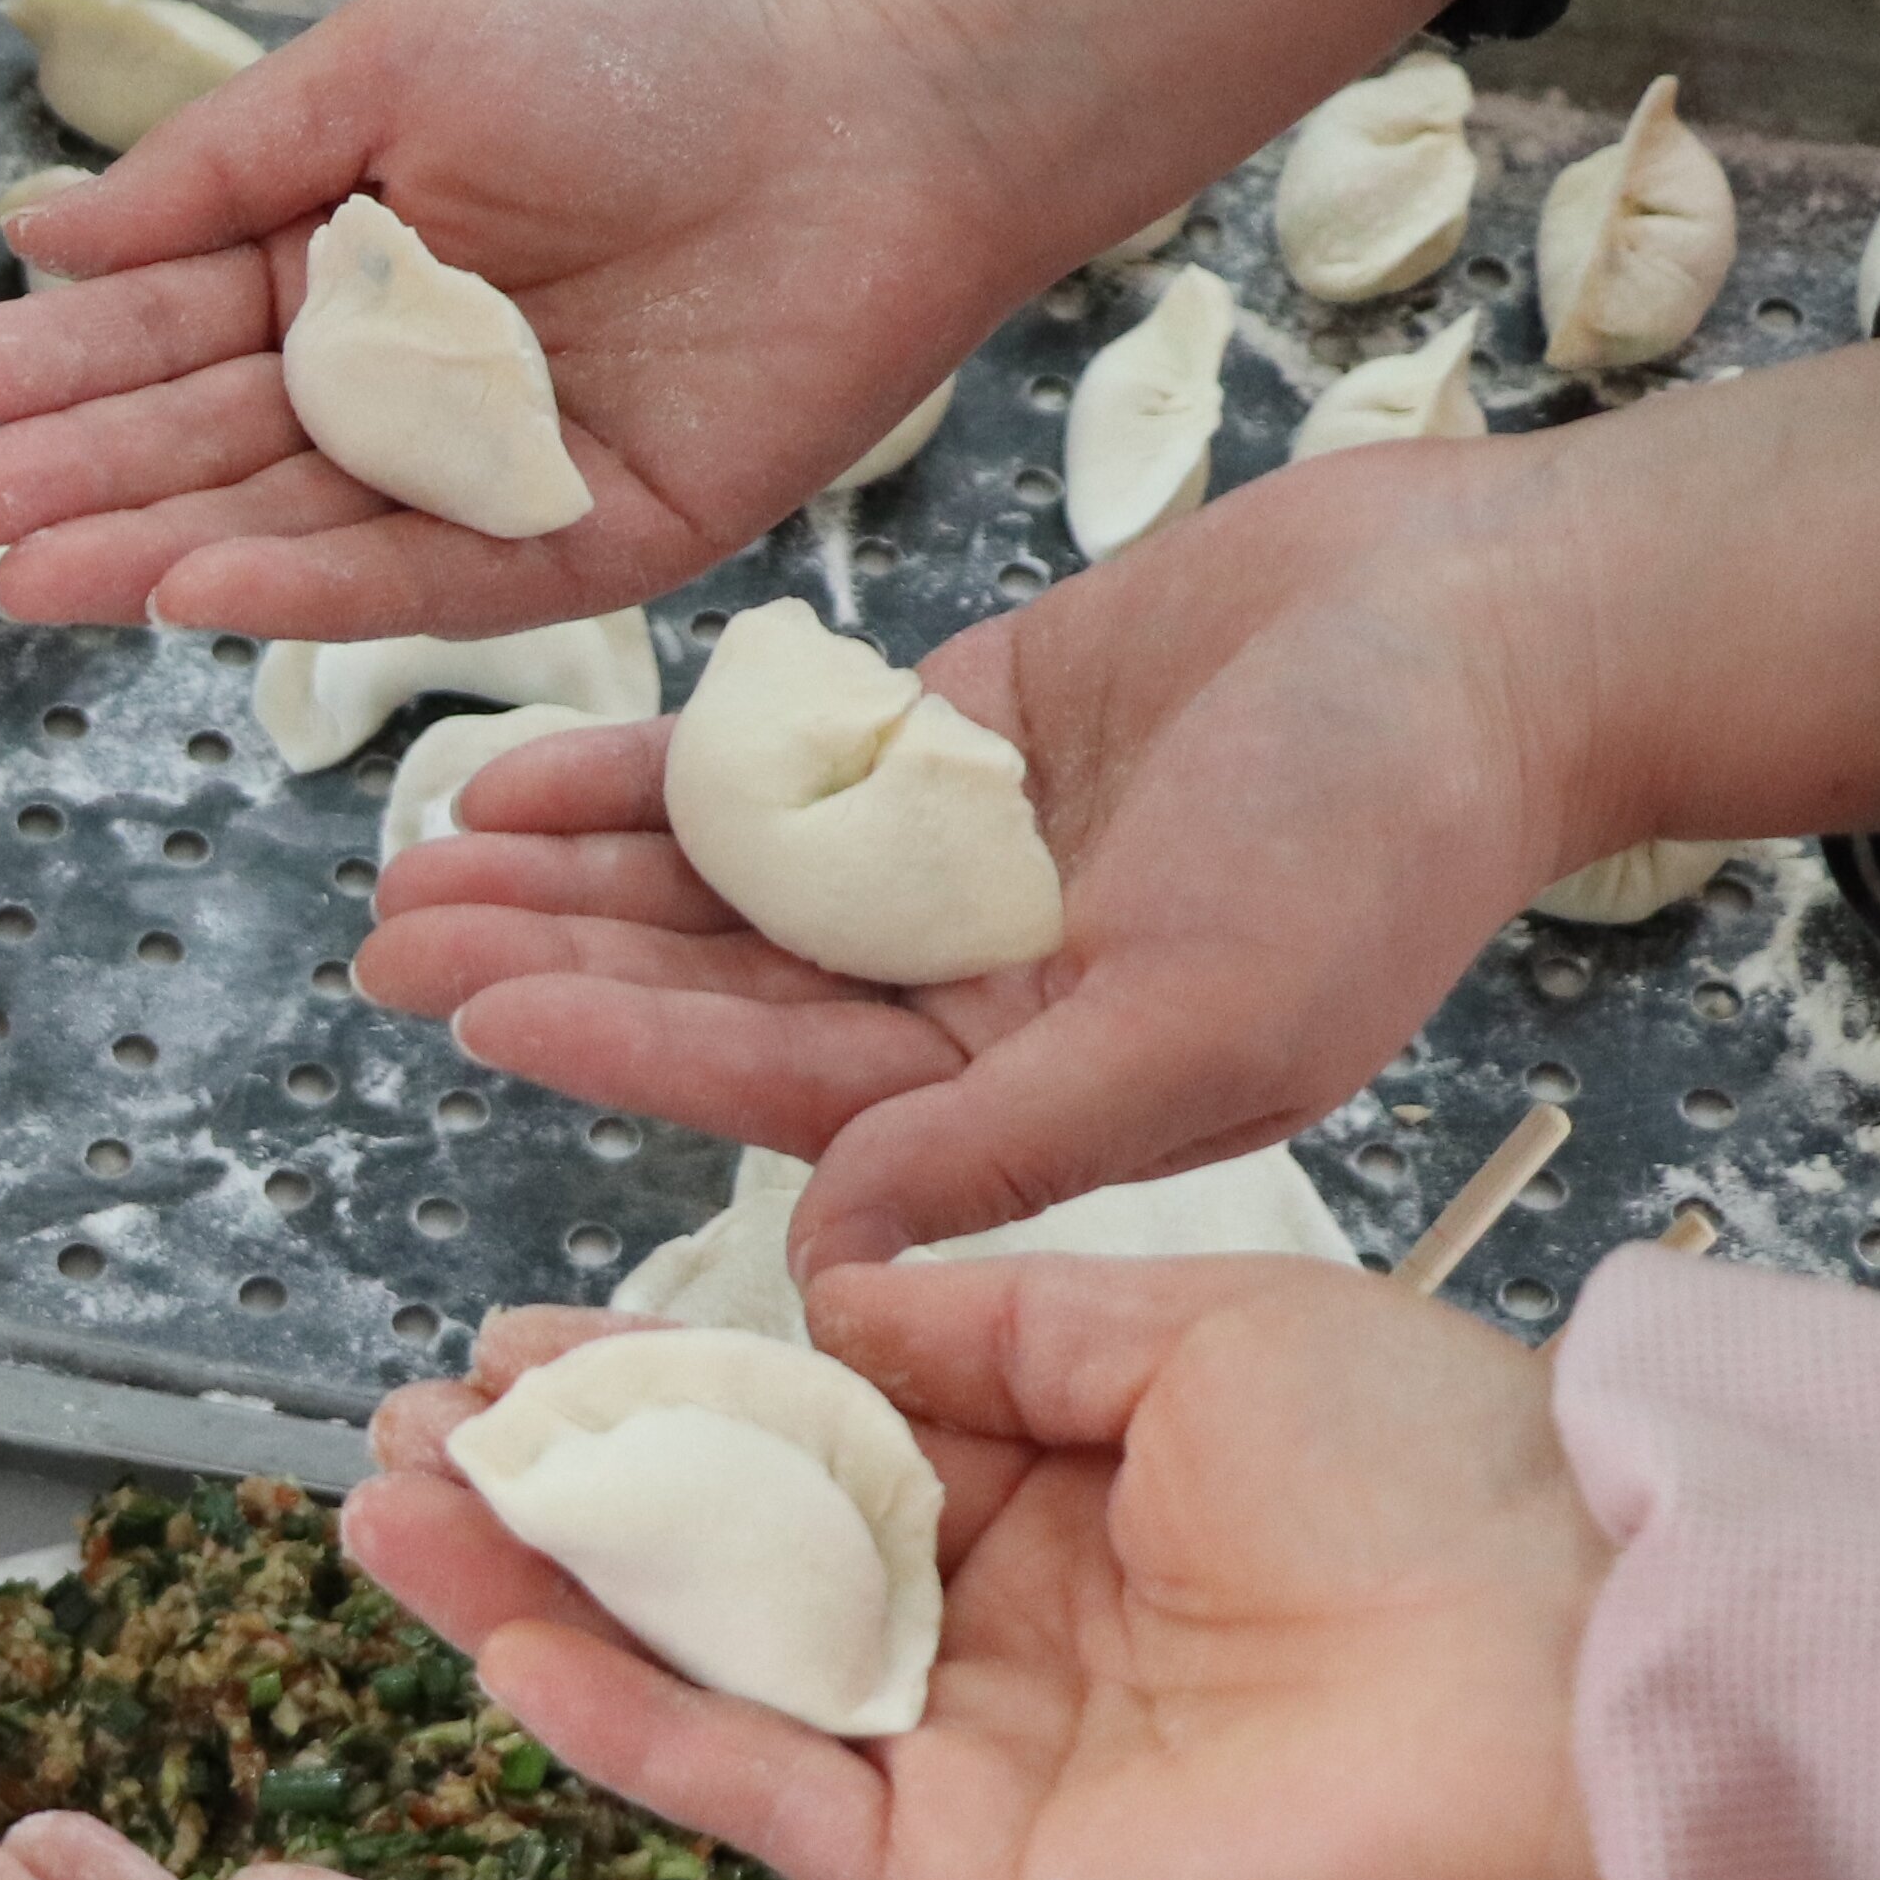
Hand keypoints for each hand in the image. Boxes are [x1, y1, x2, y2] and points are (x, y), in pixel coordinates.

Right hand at [0, 0, 1470, 635]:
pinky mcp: (583, 542)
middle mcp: (397, 386)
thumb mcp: (392, 70)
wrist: (869, 100)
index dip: (56, 365)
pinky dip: (311, 591)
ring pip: (291, 528)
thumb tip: (45, 234)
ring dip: (156, 552)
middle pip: (207, 446)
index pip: (166, 330)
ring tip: (32, 576)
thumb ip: (221, 168)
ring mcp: (483, 474)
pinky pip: (426, 579)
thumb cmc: (640, 49)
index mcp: (342, 263)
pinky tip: (198, 587)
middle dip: (77, 481)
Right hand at [349, 1270, 1613, 1879]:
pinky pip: (761, 1807)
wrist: (1579, 1674)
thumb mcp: (1198, 1324)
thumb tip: (820, 1292)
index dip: (650, 1399)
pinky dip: (628, 1730)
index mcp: (1052, 1507)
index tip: (514, 1346)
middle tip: (401, 1439)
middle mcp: (990, 1648)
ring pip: (702, 1689)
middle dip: (548, 1506)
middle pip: (714, 1576)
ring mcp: (966, 1778)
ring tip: (388, 1519)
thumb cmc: (1444, 1483)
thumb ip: (994, 1320)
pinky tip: (511, 1647)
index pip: (795, 1452)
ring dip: (530, 1611)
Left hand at [360, 339, 1879, 1272]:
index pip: (785, 1099)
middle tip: (383, 954)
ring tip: (406, 869)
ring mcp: (950, 874)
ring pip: (713, 892)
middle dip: (553, 973)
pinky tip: (505, 775)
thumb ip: (1016, 1138)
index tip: (480, 1018)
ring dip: (563, 882)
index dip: (627, 1056)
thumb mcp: (1210, 1016)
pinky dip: (638, 774)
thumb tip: (832, 1256)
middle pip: (717, 1001)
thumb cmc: (1394, 830)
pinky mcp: (950, 744)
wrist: (1497, 622)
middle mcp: (975, 1008)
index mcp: (1033, 1100)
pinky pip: (760, 771)